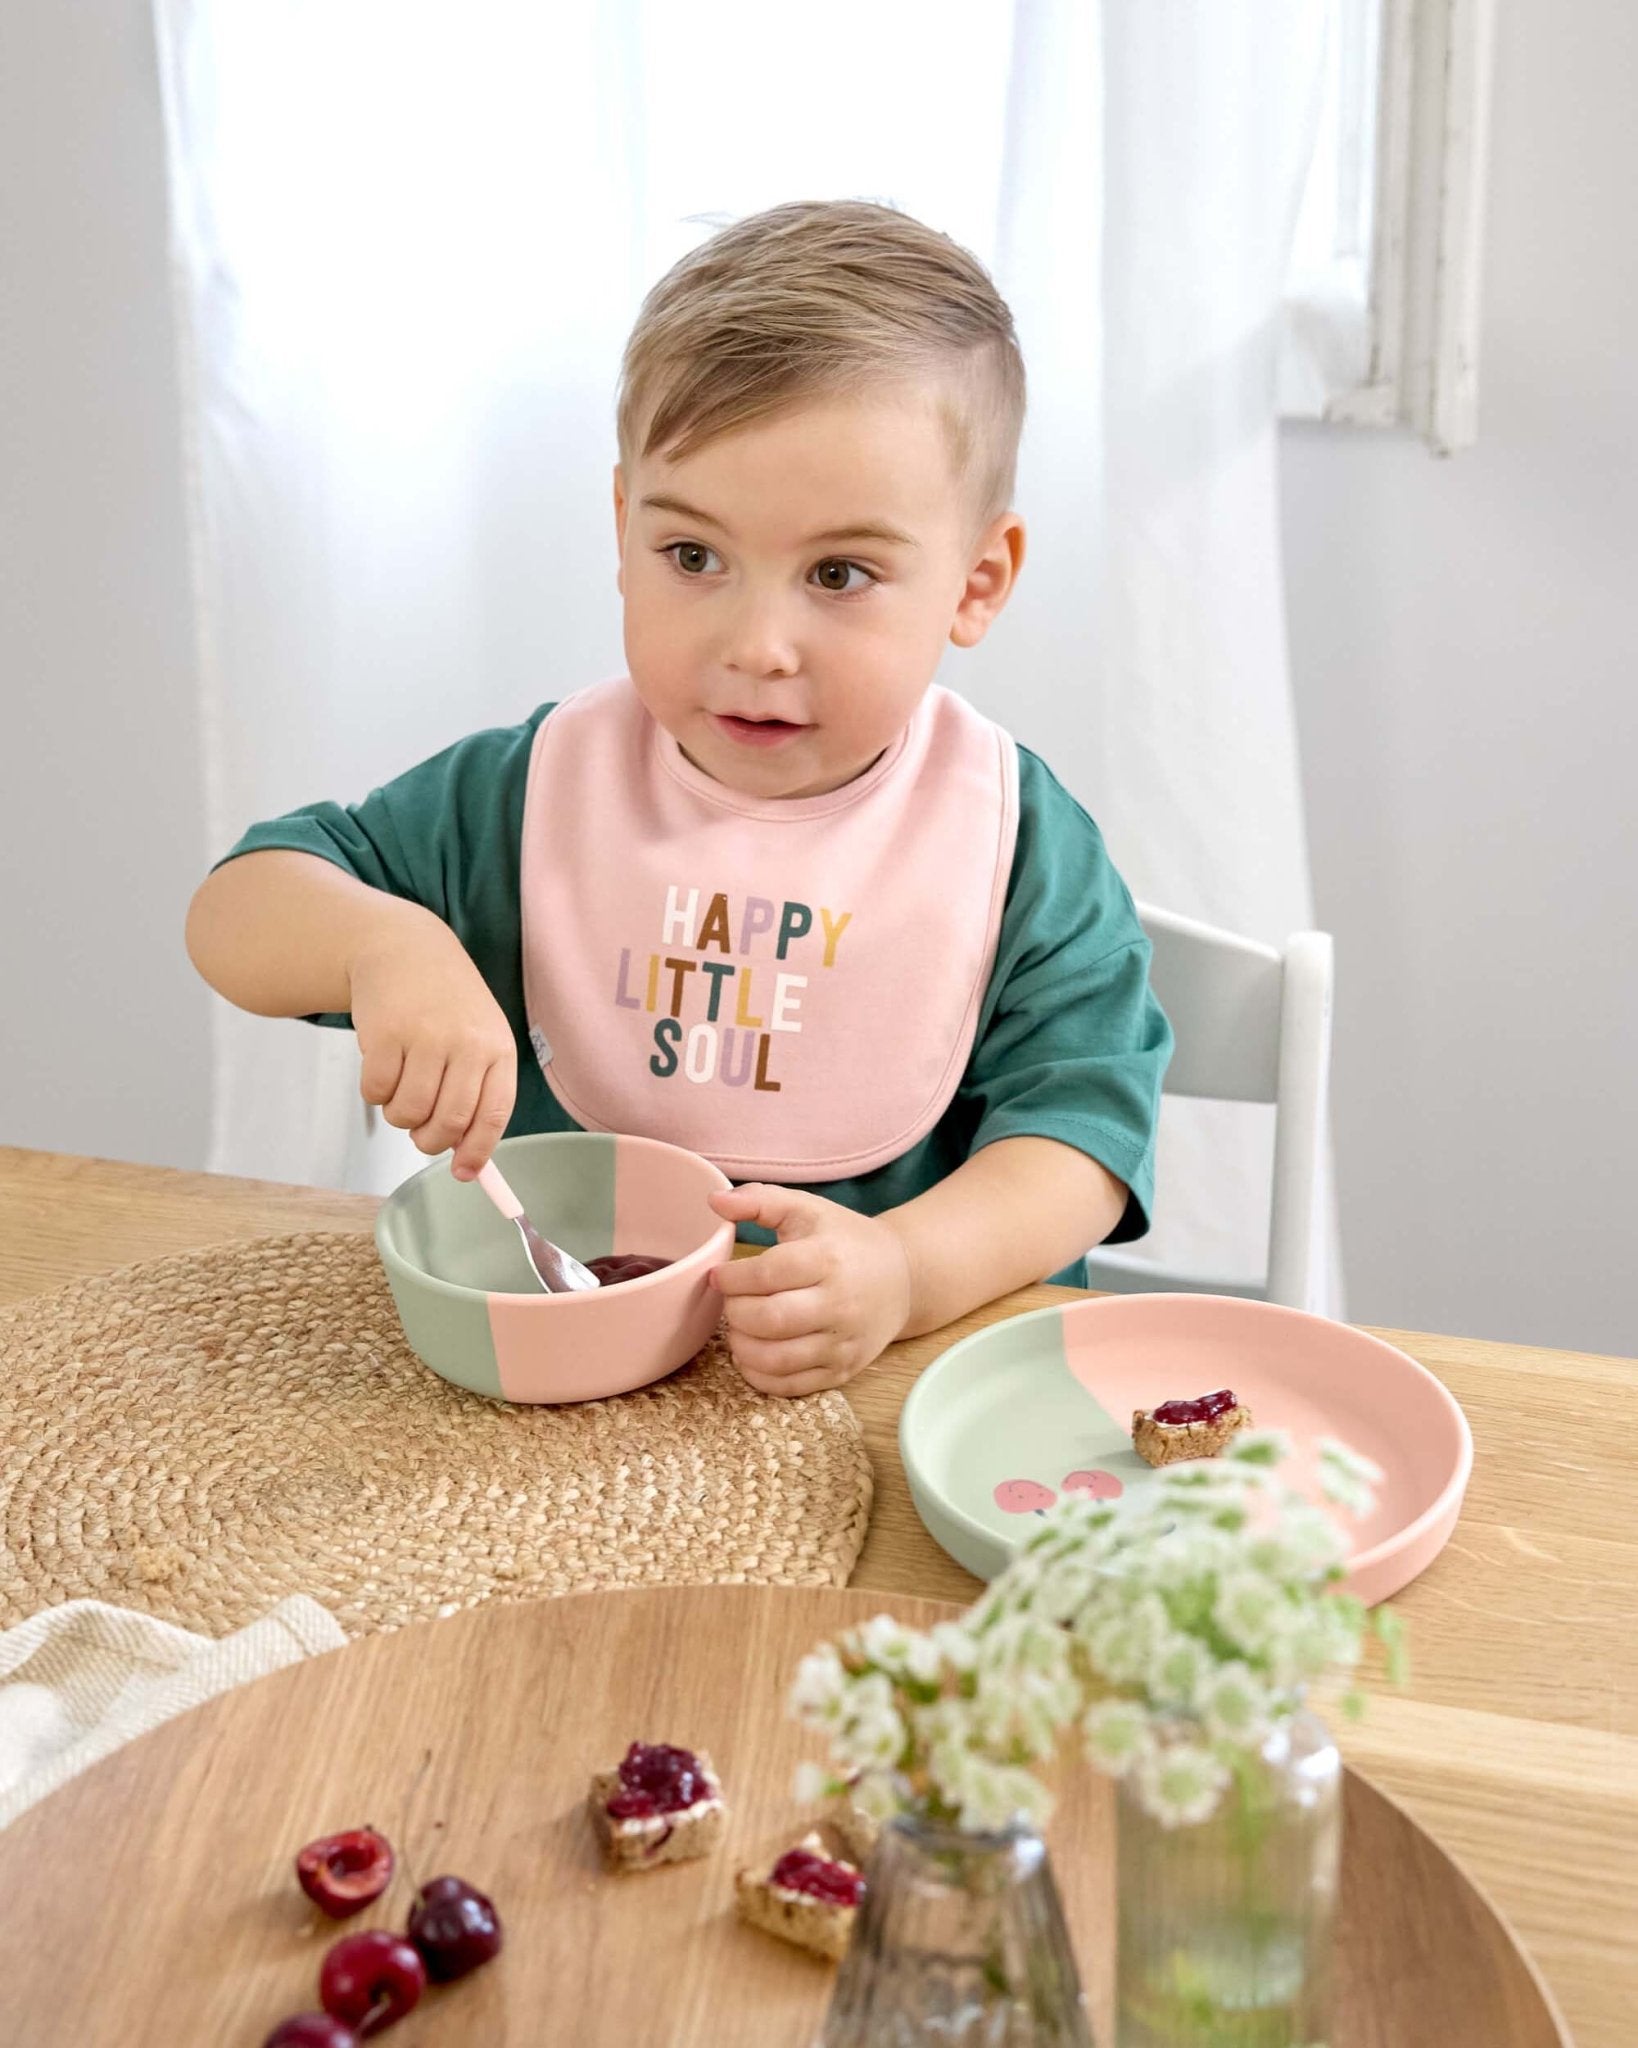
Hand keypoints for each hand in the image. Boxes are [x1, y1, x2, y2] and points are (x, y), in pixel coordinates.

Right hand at [346, 920, 515, 1178]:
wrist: (404, 949)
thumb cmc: (446, 1006)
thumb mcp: (478, 1038)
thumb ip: (477, 1093)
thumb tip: (468, 1165)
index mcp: (497, 1048)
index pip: (493, 1114)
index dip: (477, 1150)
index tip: (463, 1173)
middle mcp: (466, 1042)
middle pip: (448, 1122)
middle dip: (429, 1141)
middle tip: (420, 1132)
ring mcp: (425, 1036)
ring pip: (408, 1112)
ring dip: (399, 1116)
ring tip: (402, 1091)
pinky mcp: (385, 1032)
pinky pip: (376, 1091)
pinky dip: (375, 1094)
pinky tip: (383, 1068)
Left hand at [706, 1185, 913, 1396]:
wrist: (903, 1278)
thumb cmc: (845, 1240)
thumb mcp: (807, 1209)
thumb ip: (759, 1200)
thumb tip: (714, 1199)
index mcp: (828, 1259)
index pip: (768, 1274)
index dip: (731, 1277)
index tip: (718, 1275)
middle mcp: (840, 1304)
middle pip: (768, 1320)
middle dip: (735, 1311)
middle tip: (731, 1301)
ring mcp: (843, 1343)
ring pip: (775, 1359)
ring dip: (742, 1345)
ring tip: (740, 1327)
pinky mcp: (843, 1371)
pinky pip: (790, 1386)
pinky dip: (759, 1375)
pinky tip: (752, 1352)